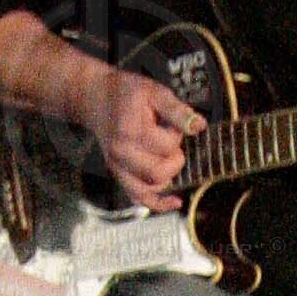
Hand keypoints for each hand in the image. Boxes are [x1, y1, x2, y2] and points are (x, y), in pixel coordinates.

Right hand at [81, 63, 203, 208]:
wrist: (97, 98)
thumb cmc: (127, 94)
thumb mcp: (154, 92)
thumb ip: (177, 110)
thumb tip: (199, 126)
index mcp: (130, 130)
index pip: (167, 146)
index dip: (177, 135)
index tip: (172, 125)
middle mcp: (121, 153)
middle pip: (159, 172)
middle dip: (175, 159)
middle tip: (171, 143)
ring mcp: (118, 167)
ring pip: (150, 188)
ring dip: (168, 178)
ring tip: (167, 158)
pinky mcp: (118, 175)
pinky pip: (138, 197)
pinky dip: (158, 203)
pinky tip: (176, 201)